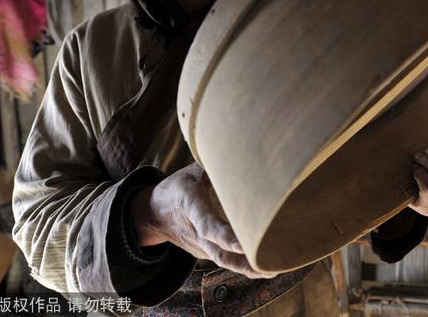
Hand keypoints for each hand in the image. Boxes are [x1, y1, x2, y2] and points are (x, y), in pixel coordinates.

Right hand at [131, 163, 274, 278]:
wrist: (154, 214)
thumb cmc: (177, 188)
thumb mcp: (192, 172)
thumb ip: (215, 168)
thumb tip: (244, 158)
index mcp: (191, 207)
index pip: (207, 225)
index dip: (224, 236)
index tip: (242, 244)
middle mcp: (195, 232)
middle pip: (219, 253)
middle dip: (243, 262)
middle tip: (268, 266)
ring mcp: (200, 245)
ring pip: (224, 260)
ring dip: (247, 268)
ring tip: (273, 269)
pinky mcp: (206, 250)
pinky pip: (225, 258)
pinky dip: (243, 264)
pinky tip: (265, 264)